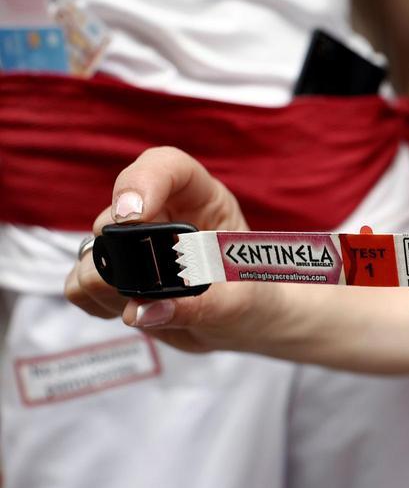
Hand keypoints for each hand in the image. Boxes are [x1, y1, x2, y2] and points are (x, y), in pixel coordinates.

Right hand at [64, 147, 273, 352]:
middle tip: (147, 290)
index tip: (132, 215)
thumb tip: (139, 313)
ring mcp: (130, 242)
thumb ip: (197, 306)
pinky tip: (136, 311)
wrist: (242, 321)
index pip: (168, 166)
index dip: (143, 181)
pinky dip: (100, 304)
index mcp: (203, 200)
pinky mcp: (111, 273)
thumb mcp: (238, 303)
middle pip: (114, 217)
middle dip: (123, 257)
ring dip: (110, 287)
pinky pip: (78, 286)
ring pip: (89, 254)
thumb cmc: (250, 298)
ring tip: (151, 305)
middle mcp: (161, 213)